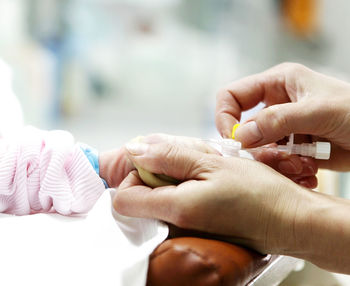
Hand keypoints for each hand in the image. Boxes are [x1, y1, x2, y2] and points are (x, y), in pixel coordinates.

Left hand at [114, 140, 349, 272]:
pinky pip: (181, 203)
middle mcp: (176, 225)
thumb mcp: (212, 164)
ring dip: (177, 176)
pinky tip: (211, 180)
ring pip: (163, 196)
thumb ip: (170, 156)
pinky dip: (189, 186)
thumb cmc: (260, 193)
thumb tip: (135, 149)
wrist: (291, 220)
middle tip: (189, 161)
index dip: (133, 174)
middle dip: (158, 171)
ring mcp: (188, 228)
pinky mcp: (200, 226)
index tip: (156, 160)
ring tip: (206, 169)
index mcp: (176, 209)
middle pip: (142, 196)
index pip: (123, 198)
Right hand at [216, 63, 349, 170]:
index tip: (234, 141)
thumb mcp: (319, 111)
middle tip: (275, 157)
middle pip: (243, 127)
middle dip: (256, 146)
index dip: (226, 117)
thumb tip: (241, 136)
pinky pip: (274, 160)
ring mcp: (284, 127)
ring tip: (303, 163)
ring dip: (276, 160)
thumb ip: (277, 120)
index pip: (232, 95)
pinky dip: (287, 168)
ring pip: (258, 148)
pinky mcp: (292, 147)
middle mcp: (276, 104)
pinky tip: (308, 168)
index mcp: (278, 83)